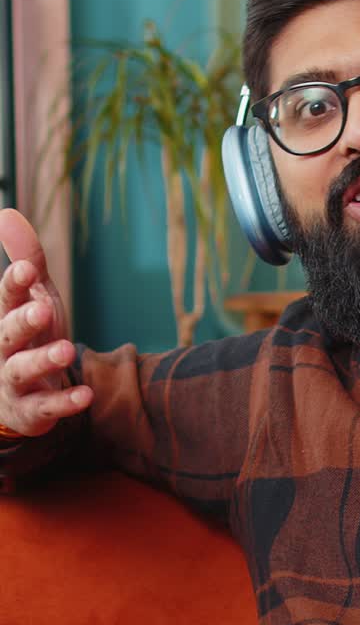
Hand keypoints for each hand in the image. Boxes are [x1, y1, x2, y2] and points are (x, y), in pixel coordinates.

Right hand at [0, 208, 92, 436]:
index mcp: (6, 319)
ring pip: (22, 370)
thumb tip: (7, 213)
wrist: (17, 399)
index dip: (13, 283)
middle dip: (23, 321)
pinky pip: (47, 407)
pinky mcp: (31, 411)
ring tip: (67, 350)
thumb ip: (26, 261)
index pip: (4, 298)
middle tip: (44, 310)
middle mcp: (3, 349)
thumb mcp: (32, 299)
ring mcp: (14, 382)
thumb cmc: (27, 339)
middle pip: (6, 333)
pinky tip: (87, 395)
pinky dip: (66, 402)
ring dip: (44, 361)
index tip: (27, 268)